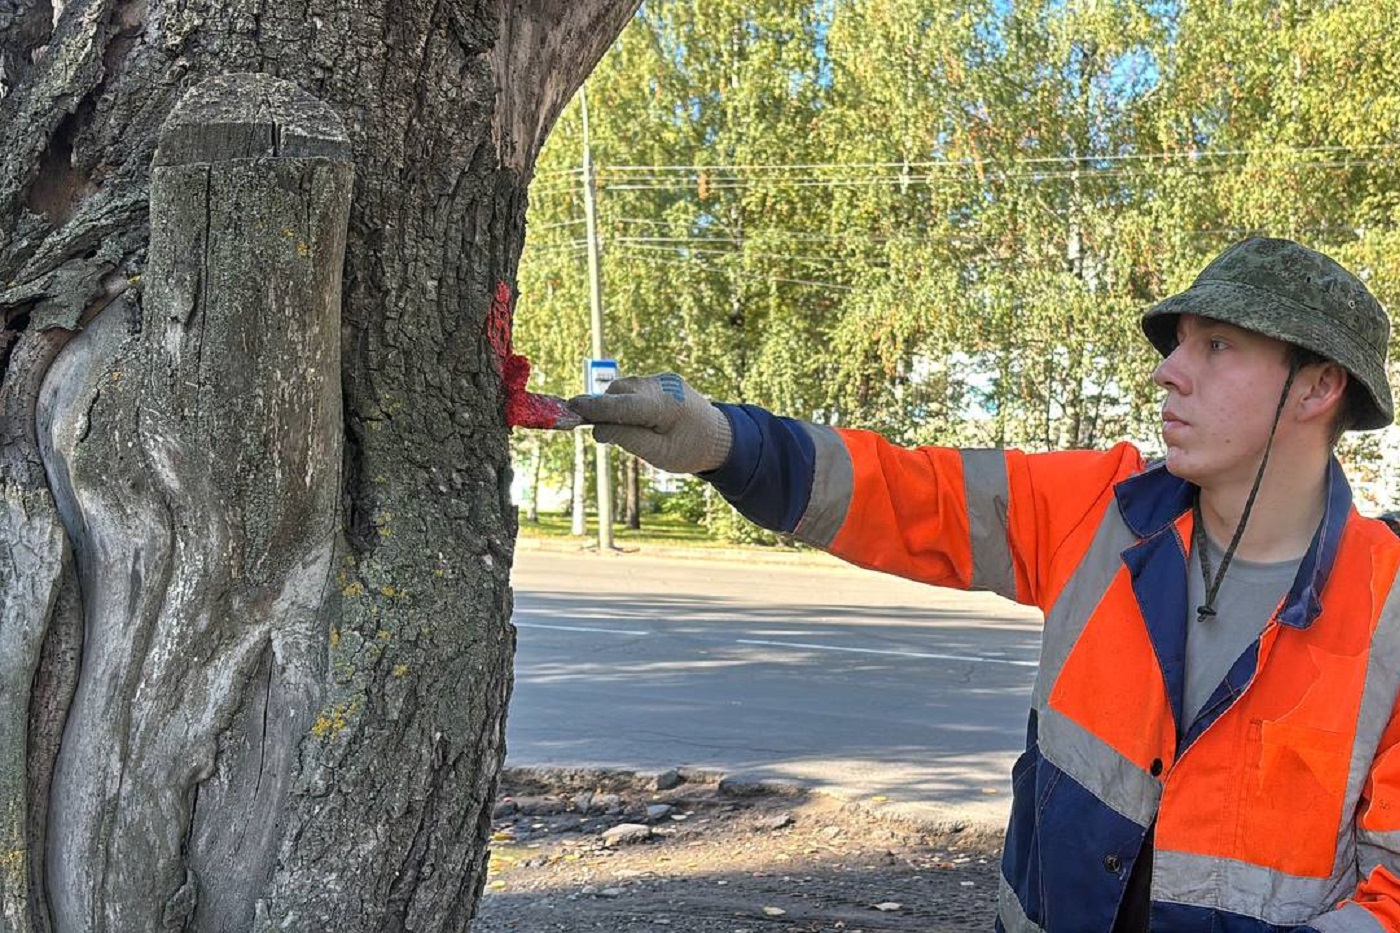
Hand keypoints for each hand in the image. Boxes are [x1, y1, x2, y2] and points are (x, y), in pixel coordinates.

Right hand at [568, 373, 732, 473]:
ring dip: (614, 405)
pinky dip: (625, 401)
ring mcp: (664, 379)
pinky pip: (635, 388)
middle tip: (595, 430)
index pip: (621, 404)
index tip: (570, 408)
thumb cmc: (690, 450)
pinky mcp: (662, 380)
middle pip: (619, 391)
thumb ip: (627, 439)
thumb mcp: (658, 454)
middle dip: (602, 407)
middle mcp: (663, 386)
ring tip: (618, 429)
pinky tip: (632, 419)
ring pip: (624, 387)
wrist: (720, 437)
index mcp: (665, 406)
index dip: (594, 407)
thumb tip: (597, 430)